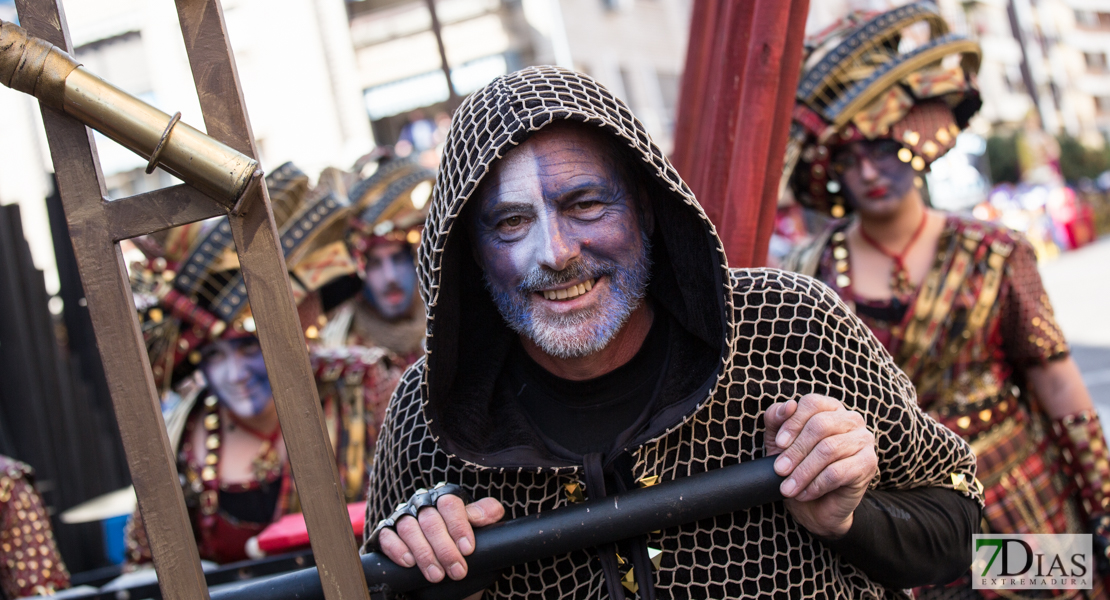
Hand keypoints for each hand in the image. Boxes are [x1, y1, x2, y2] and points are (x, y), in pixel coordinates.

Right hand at [377, 496, 503, 582]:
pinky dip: (398, 549)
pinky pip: (388, 537)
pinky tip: (409, 563)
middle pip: (431, 520)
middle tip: (457, 571)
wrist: (445, 567)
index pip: (450, 503)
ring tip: (437, 575)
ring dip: (424, 554)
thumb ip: (487, 515)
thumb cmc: (463, 543)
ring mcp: (403, 517)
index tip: (468, 549)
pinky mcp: (387, 532)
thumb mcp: (482, 528)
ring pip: (409, 528)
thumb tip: (478, 517)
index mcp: (446, 497)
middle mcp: (423, 504)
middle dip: (445, 549)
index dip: (459, 526)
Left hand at [763, 394, 876, 538]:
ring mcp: (863, 440)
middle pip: (820, 425)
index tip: (779, 444)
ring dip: (803, 471)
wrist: (816, 506)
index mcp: (830, 408)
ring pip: (828, 449)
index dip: (793, 422)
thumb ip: (776, 419)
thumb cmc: (797, 467)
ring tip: (788, 488)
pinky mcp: (868, 464)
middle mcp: (851, 419)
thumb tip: (787, 405)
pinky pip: (837, 472)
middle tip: (779, 470)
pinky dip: (816, 484)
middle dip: (795, 450)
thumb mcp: (779, 441)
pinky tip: (804, 493)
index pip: (812, 403)